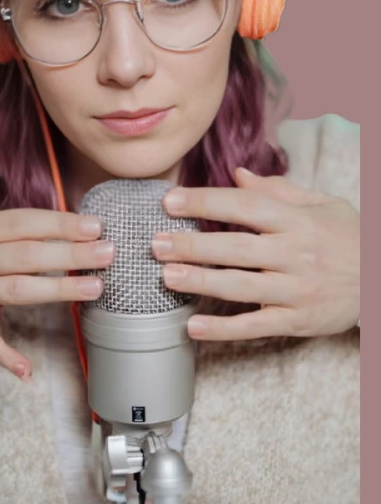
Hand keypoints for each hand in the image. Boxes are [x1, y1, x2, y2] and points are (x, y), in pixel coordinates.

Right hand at [0, 118, 113, 379]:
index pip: (22, 223)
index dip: (58, 223)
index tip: (94, 225)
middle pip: (26, 256)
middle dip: (69, 255)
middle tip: (110, 253)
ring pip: (16, 292)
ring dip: (55, 292)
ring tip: (95, 289)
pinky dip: (4, 356)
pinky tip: (27, 371)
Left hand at [154, 167, 359, 340]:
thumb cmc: (348, 238)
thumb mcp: (323, 205)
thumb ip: (277, 191)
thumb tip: (236, 174)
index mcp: (297, 221)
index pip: (245, 206)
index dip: (205, 201)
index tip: (170, 201)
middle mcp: (296, 254)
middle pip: (236, 247)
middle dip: (193, 245)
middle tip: (156, 243)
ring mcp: (297, 289)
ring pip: (242, 286)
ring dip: (201, 282)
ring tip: (166, 276)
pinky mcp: (298, 320)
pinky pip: (256, 326)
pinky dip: (223, 329)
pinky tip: (193, 327)